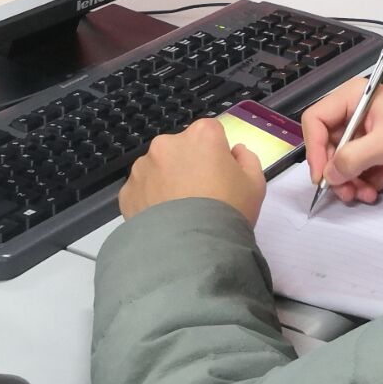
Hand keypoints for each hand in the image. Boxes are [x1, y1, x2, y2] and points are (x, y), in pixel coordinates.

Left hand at [119, 119, 266, 224]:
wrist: (192, 250)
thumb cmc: (229, 212)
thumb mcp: (255, 184)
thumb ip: (247, 159)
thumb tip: (235, 151)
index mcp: (201, 135)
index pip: (210, 133)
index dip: (217, 153)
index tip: (220, 176)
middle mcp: (167, 144)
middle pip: (181, 149)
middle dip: (188, 165)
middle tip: (200, 196)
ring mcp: (143, 167)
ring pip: (158, 169)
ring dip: (167, 182)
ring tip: (180, 212)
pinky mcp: (127, 191)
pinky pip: (142, 191)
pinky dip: (150, 202)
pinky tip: (165, 221)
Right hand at [301, 81, 382, 205]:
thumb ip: (353, 158)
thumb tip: (329, 175)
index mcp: (353, 99)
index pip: (315, 120)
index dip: (313, 148)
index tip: (322, 175)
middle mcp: (354, 117)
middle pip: (325, 147)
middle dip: (335, 173)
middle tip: (346, 192)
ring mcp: (364, 138)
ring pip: (339, 166)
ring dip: (349, 183)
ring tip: (365, 193)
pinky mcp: (374, 156)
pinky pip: (356, 174)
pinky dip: (363, 184)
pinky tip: (379, 187)